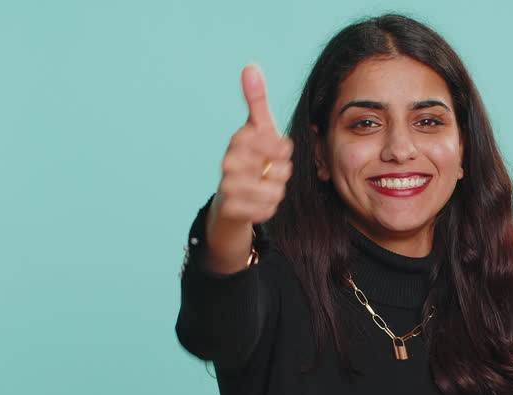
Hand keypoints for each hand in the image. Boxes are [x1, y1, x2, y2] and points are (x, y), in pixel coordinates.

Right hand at [204, 64, 293, 272]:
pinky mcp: (231, 209)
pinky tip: (257, 201)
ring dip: (276, 190)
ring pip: (276, 191)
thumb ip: (257, 99)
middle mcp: (228, 162)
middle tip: (268, 170)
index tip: (275, 151)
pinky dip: (268, 207)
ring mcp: (228, 187)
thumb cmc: (250, 158)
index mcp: (238, 141)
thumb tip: (250, 66)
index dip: (284, 150)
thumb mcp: (257, 128)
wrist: (229, 197)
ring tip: (263, 185)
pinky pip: (268, 209)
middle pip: (281, 170)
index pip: (280, 144)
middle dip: (281, 172)